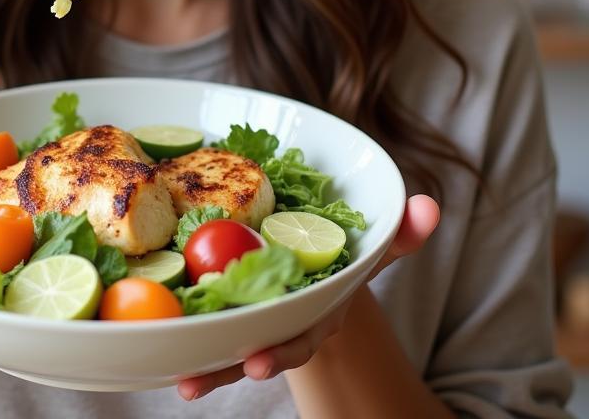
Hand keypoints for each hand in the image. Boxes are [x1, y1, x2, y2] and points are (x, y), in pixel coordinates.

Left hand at [177, 194, 440, 400]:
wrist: (319, 269)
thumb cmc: (345, 261)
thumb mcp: (373, 247)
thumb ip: (399, 232)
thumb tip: (430, 207)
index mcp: (315, 314)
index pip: (299, 339)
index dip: (279, 353)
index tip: (257, 364)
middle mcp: (282, 325)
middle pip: (252, 351)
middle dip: (226, 369)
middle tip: (194, 382)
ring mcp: (255, 321)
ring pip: (226, 347)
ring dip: (203, 365)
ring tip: (176, 381)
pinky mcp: (230, 310)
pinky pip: (207, 323)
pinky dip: (186, 333)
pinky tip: (159, 344)